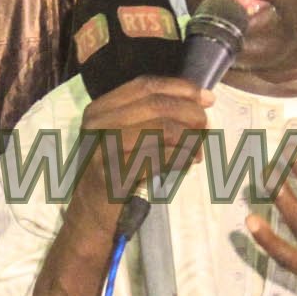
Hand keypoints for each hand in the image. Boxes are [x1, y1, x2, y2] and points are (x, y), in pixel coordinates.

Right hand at [65, 75, 209, 241]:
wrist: (89, 210)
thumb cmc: (114, 169)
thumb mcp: (122, 134)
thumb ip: (151, 115)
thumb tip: (201, 100)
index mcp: (100, 108)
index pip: (146, 85)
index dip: (180, 88)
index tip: (207, 98)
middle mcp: (99, 123)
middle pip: (158, 105)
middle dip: (190, 113)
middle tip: (206, 126)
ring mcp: (104, 148)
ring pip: (163, 129)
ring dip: (190, 138)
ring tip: (198, 149)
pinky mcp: (116, 174)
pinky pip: (161, 158)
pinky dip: (182, 158)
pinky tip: (189, 162)